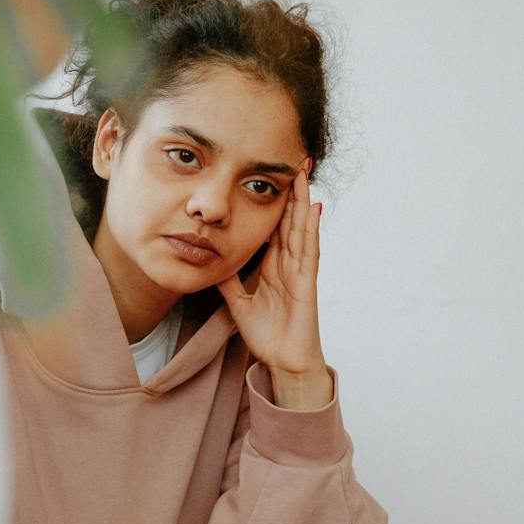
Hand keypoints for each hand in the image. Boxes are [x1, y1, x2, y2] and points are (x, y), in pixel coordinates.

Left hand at [215, 161, 327, 405]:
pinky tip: (312, 209)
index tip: (268, 177)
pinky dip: (310, 229)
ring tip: (303, 174)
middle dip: (291, 192)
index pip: (273, 228)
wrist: (284, 362)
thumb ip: (229, 283)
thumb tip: (211, 262)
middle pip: (289, 221)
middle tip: (293, 161)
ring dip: (302, 201)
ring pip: (301, 229)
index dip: (272, 203)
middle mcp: (288, 265)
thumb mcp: (239, 304)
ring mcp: (300, 272)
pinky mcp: (307, 284)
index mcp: (273, 267)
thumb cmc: (268, 336)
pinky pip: (309, 251)